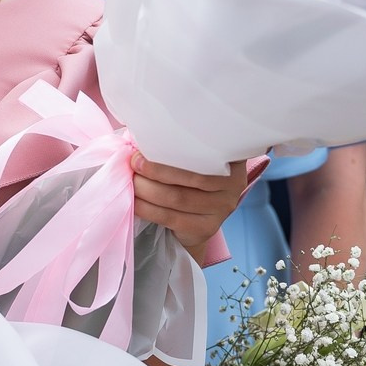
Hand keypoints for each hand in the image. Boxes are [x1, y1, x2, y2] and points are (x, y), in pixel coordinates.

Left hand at [134, 154, 250, 255]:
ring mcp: (222, 208)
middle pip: (191, 176)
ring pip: (178, 198)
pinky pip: (171, 218)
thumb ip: (180, 146)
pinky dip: (148, 209)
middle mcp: (233, 183)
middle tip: (133, 162)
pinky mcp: (207, 228)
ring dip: (148, 189)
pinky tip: (135, 202)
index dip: (177, 146)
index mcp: (231, 158)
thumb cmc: (189, 177)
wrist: (196, 218)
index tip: (148, 144)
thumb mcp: (193, 159)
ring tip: (132, 181)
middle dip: (155, 170)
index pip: (208, 149)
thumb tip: (140, 137)